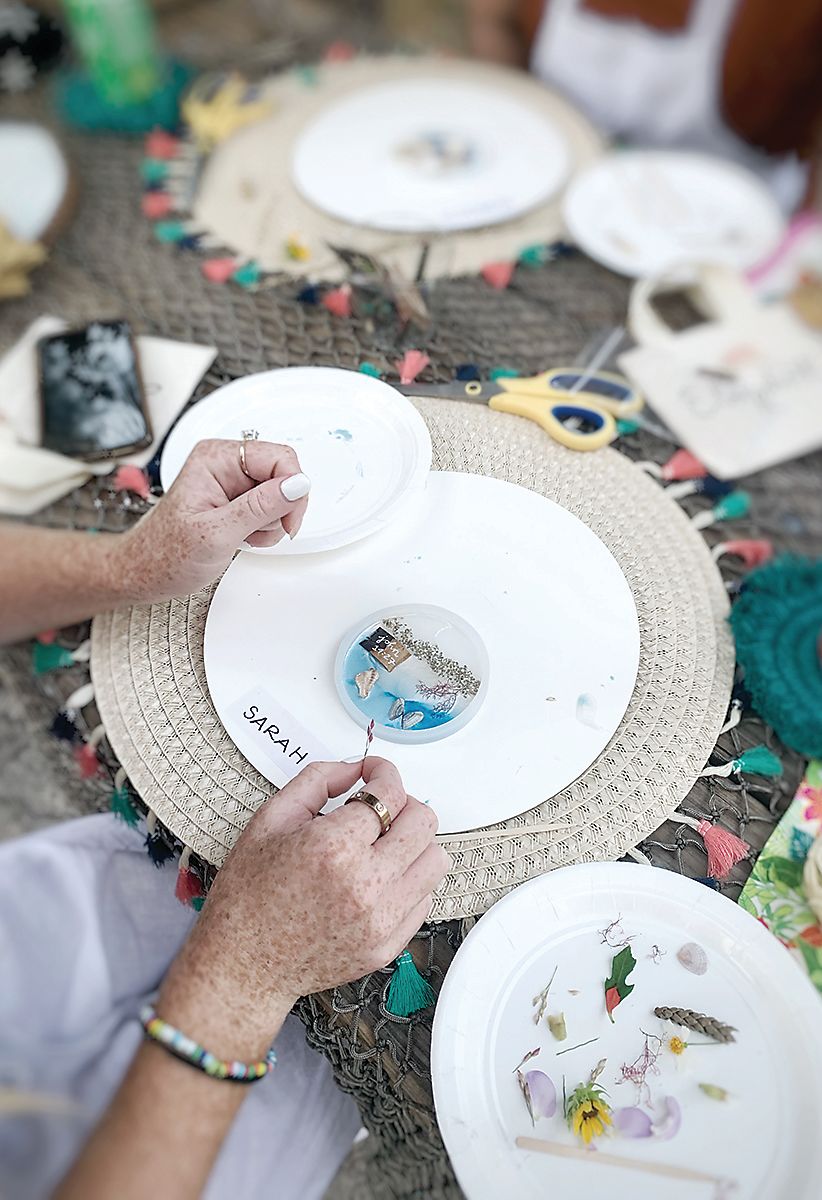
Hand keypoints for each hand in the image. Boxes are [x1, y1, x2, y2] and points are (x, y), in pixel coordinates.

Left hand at [115, 438, 310, 602]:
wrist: (145, 573)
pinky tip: (242, 538)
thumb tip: (296, 484)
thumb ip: (260, 507)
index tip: (289, 518)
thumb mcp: (216, 533)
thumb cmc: (165, 554)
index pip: (279, 457)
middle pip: (283, 475)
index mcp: (215, 458)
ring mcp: (231, 483)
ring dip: (269, 524)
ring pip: (279, 496)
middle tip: (257, 531)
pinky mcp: (236, 501)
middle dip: (279, 510)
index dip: (292, 489)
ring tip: (241, 537)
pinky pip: (269, 510)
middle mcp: (224, 465)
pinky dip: (263, 530)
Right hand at [157, 758, 449, 1057]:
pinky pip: (425, 899)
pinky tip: (378, 879)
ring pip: (436, 860)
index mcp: (333, 847)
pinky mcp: (388, 946)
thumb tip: (357, 769)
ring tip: (384, 846)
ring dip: (414, 843)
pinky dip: (409, 881)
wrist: (242, 963)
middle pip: (423, 822)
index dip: (384, 772)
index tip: (376, 772)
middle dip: (404, 803)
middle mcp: (365, 885)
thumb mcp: (272, 819)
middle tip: (381, 807)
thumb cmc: (250, 894)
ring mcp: (381, 920)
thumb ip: (319, 780)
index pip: (389, 793)